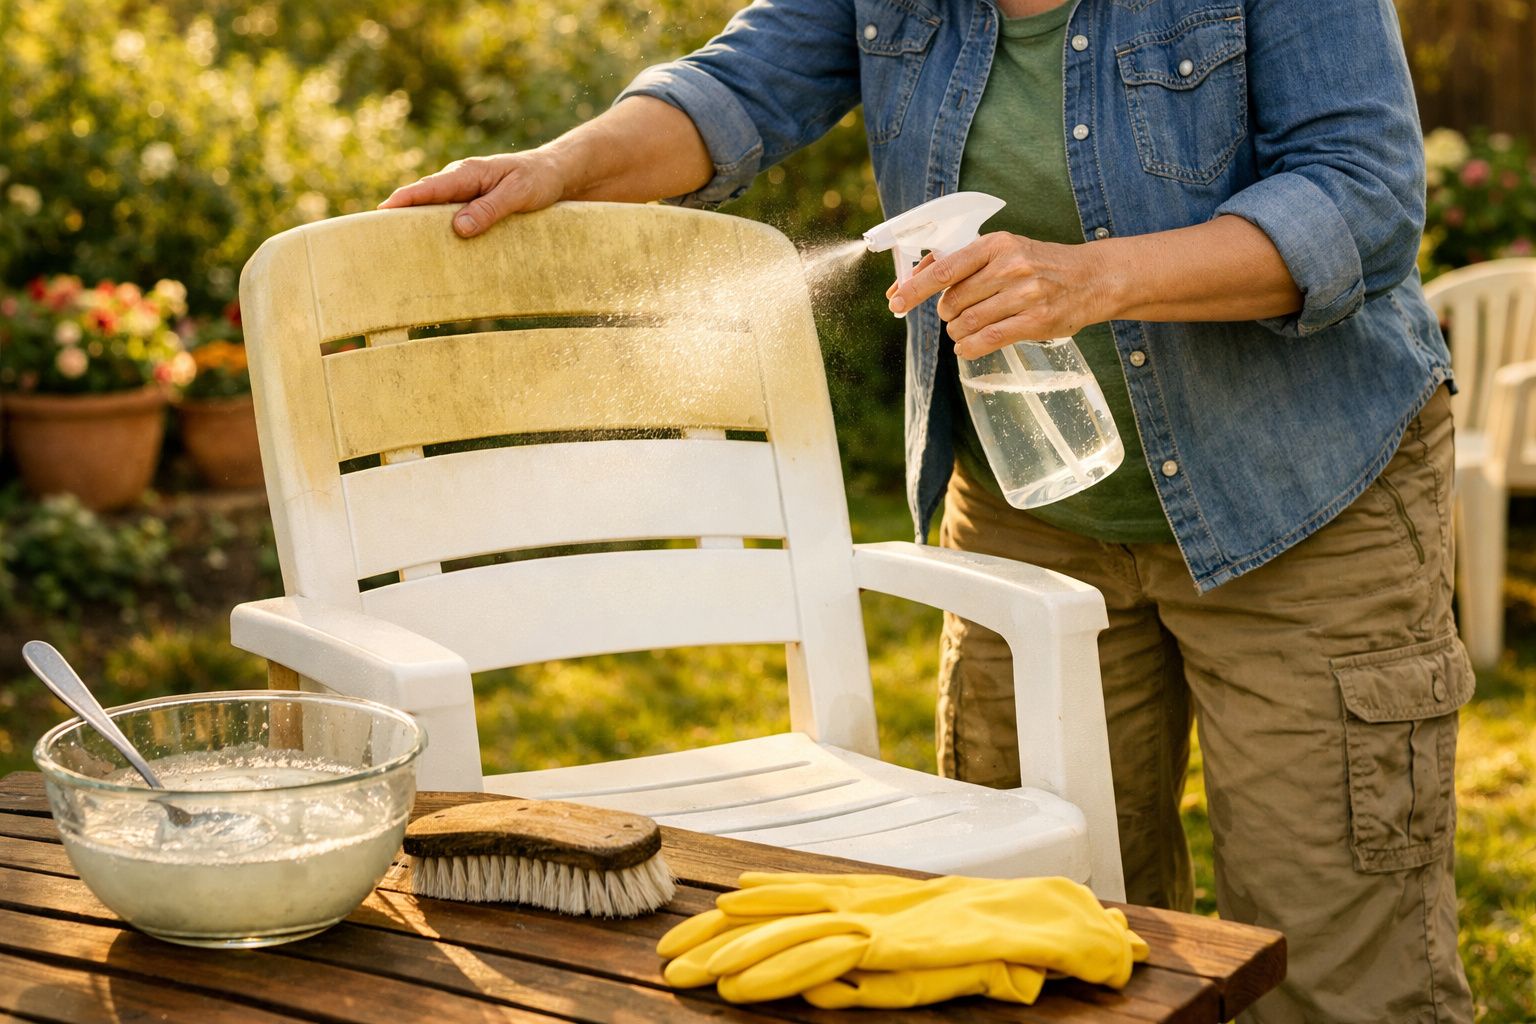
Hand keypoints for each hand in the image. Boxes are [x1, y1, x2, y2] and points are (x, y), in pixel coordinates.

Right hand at [377, 150, 565, 236]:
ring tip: (397, 250)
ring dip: (418, 227)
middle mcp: (459, 181)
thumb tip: (458, 228)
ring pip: (433, 211)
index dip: (402, 201)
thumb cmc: (538, 180)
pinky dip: (437, 230)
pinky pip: (448, 218)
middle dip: (400, 216)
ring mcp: (464, 194)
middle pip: (423, 200)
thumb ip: (489, 209)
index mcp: (466, 173)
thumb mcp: (518, 194)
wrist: (556, 173)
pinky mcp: (471, 205)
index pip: (428, 188)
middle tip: (378, 239)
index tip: (380, 214)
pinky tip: (431, 249)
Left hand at [885, 232, 1117, 358]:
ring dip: (957, 332)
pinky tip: (966, 348)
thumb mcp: (1004, 251)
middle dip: (946, 313)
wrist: (1092, 278)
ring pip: (967, 322)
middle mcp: (1010, 266)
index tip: (895, 301)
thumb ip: (963, 263)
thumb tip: (911, 279)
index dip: (914, 287)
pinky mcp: (1036, 321)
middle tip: (954, 314)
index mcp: (996, 244)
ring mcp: (1025, 294)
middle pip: (953, 300)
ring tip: (964, 330)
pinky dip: (969, 347)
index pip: (944, 268)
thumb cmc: (1039, 265)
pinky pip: (988, 339)